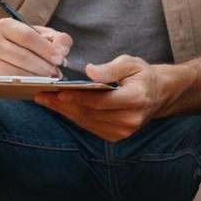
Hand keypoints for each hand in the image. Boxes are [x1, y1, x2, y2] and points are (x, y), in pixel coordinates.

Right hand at [0, 18, 71, 77]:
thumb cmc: (22, 42)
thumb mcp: (41, 35)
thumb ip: (58, 39)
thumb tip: (63, 51)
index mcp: (5, 25)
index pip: (27, 37)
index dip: (45, 49)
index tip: (60, 59)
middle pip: (22, 56)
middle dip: (43, 66)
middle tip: (57, 73)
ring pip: (14, 72)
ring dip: (36, 78)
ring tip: (50, 79)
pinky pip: (8, 82)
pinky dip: (25, 84)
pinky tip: (37, 84)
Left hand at [35, 55, 170, 141]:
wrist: (158, 95)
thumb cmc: (142, 76)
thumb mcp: (131, 63)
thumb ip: (110, 68)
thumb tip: (89, 72)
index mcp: (136, 99)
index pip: (101, 101)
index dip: (79, 97)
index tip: (58, 91)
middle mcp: (130, 119)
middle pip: (90, 113)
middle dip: (63, 104)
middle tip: (41, 95)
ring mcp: (124, 131)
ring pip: (87, 121)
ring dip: (64, 111)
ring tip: (45, 100)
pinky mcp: (117, 136)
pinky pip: (90, 126)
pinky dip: (74, 116)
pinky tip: (60, 107)